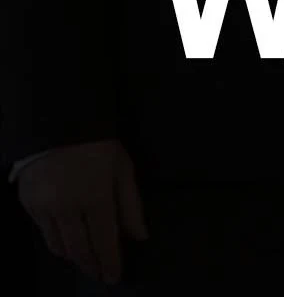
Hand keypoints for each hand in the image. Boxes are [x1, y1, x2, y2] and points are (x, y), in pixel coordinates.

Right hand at [16, 138, 147, 284]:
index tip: (114, 276)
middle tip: (100, 273)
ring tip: (86, 259)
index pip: (105, 241)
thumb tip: (140, 235)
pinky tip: (67, 241)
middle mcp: (68, 207)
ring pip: (60, 246)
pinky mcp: (29, 204)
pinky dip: (57, 242)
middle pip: (81, 250)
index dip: (110, 262)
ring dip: (74, 257)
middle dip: (92, 265)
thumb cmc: (97, 142)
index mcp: (96, 196)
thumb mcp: (122, 166)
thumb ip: (131, 203)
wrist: (57, 121)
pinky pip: (44, 233)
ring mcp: (46, 207)